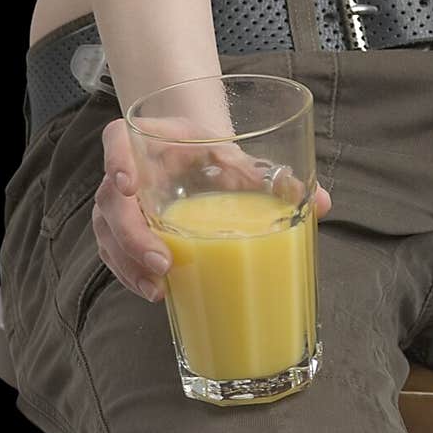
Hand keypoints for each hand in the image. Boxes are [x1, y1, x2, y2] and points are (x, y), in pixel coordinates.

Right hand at [92, 116, 332, 302]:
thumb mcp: (236, 156)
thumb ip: (272, 176)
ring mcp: (122, 205)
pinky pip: (116, 255)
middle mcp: (127, 171)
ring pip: (108, 235)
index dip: (116, 160)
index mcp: (149, 139)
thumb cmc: (210, 152)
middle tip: (161, 262)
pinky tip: (158, 293)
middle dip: (131, 236)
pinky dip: (132, 275)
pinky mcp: (124, 232)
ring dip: (129, 264)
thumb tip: (324, 203)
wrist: (193, 155)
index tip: (128, 185)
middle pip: (110, 202)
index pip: (115, 140)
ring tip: (159, 289)